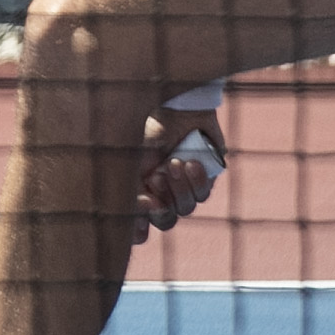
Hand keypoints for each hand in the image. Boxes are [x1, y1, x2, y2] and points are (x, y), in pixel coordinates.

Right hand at [131, 101, 227, 244]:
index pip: (136, 226)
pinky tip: (191, 162)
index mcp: (137, 192)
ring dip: (180, 188)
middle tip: (156, 179)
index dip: (138, 227)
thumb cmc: (146, 130)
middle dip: (162, 204)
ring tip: (174, 163)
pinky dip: (197, 180)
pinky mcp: (204, 179)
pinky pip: (203, 194)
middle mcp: (159, 194)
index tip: (142, 207)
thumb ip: (131, 192)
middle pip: (164, 220)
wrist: (175, 107)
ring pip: (185, 208)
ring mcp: (183, 188)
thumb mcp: (131, 160)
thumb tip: (140, 221)